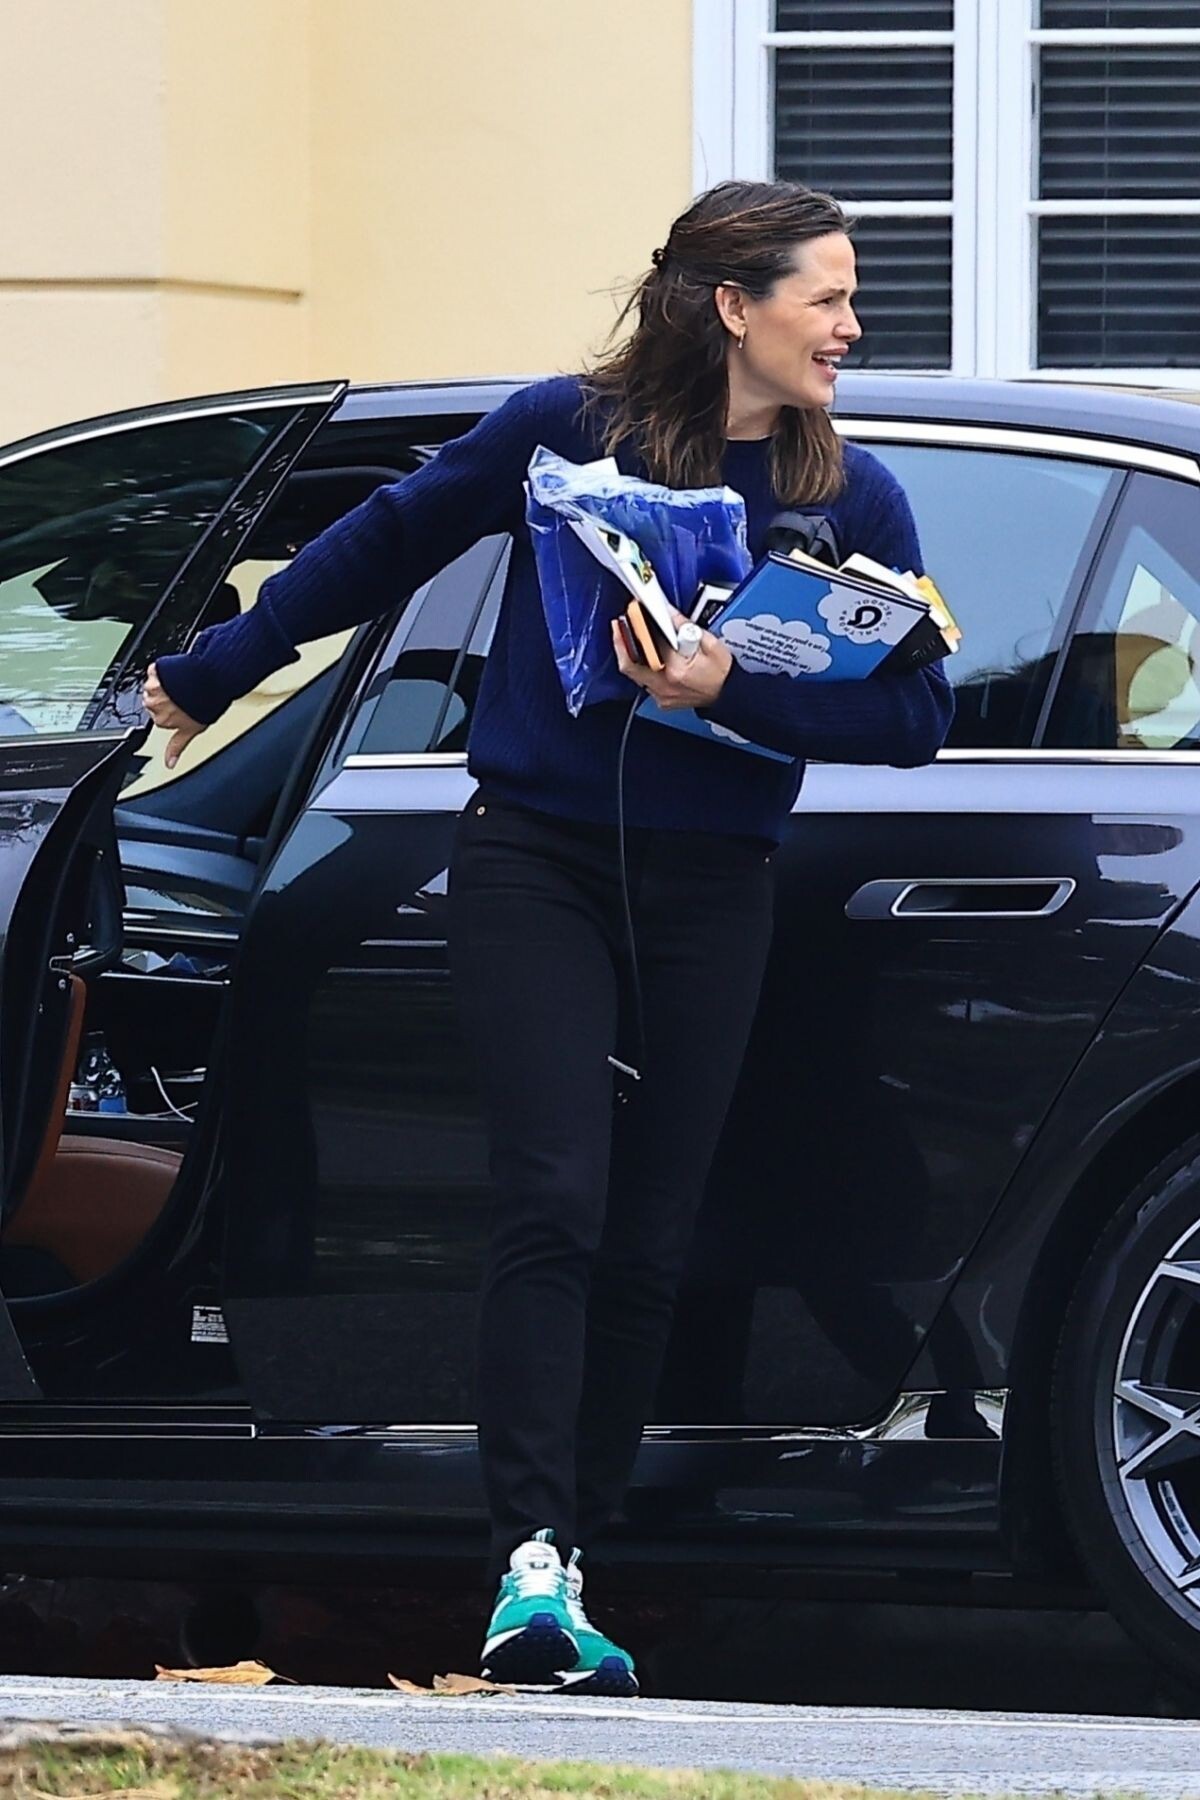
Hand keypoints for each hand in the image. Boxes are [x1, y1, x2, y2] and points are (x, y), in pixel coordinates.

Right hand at [142, 663, 205, 769]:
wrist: (209, 682)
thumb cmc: (204, 705)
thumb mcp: (192, 731)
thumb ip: (177, 747)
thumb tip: (169, 765)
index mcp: (161, 720)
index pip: (160, 717)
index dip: (173, 711)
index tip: (182, 707)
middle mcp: (153, 704)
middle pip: (155, 702)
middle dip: (167, 699)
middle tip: (184, 696)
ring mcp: (153, 688)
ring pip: (154, 686)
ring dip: (165, 684)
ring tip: (183, 684)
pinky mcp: (155, 671)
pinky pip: (155, 670)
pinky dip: (163, 670)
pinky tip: (176, 672)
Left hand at [611, 608, 732, 710]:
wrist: (728, 695)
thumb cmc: (722, 673)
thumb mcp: (711, 643)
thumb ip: (686, 628)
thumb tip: (669, 613)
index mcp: (677, 669)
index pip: (652, 643)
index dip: (642, 626)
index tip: (636, 612)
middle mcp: (665, 685)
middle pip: (630, 663)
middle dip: (621, 642)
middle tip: (618, 626)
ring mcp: (661, 694)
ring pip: (634, 673)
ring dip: (630, 654)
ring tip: (626, 637)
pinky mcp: (660, 699)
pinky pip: (643, 682)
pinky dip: (642, 667)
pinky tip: (645, 655)